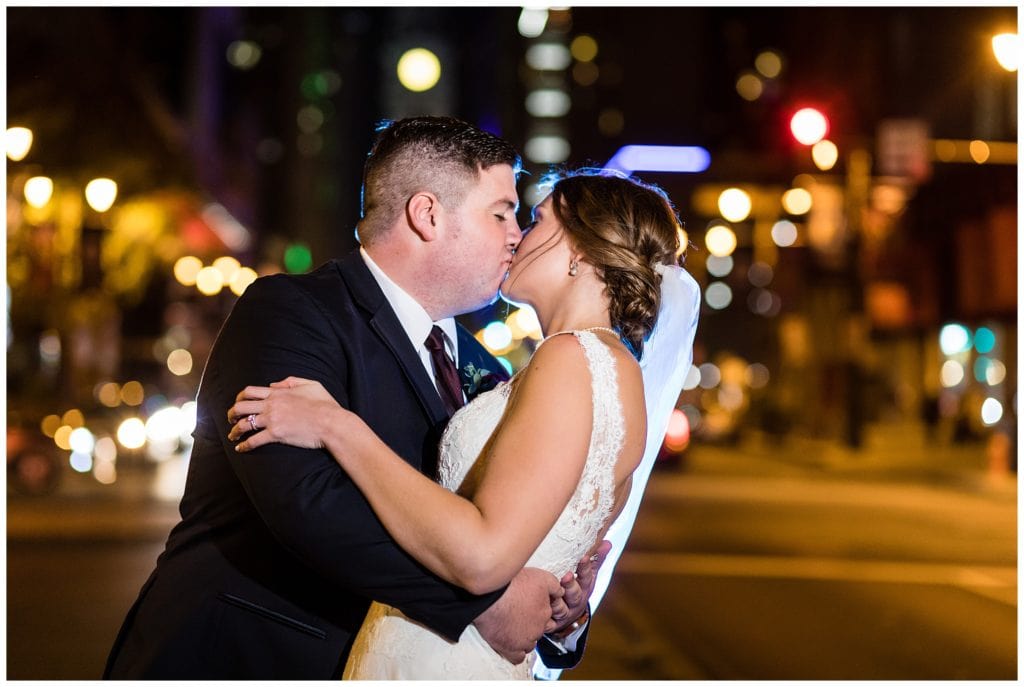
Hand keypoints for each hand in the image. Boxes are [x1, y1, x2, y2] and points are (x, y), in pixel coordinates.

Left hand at [227, 376, 343, 451]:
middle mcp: (271, 405)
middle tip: (231, 420)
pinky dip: (244, 446)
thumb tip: (273, 384)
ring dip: (234, 431)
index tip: (238, 404)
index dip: (239, 398)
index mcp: (278, 392)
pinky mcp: (276, 435)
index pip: (250, 392)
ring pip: (243, 424)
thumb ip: (290, 381)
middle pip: (241, 407)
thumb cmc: (325, 404)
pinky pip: (254, 440)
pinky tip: (241, 449)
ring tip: (233, 436)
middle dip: (231, 414)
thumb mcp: (311, 384)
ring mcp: (272, 420)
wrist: (332, 423)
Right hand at [473, 567, 561, 663]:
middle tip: (518, 614)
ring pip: (530, 643)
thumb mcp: (540, 577)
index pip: (549, 615)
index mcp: (546, 611)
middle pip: (540, 629)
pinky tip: (509, 642)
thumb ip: (555, 586)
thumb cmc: (512, 584)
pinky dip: (515, 651)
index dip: (539, 610)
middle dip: (532, 623)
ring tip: (510, 626)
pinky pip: (518, 657)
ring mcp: (526, 640)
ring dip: (523, 637)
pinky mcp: (511, 649)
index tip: (530, 607)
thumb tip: (561, 593)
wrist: (490, 596)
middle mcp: (539, 627)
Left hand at [549, 539, 610, 632]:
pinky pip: (548, 622)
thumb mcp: (588, 575)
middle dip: (571, 585)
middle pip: (575, 594)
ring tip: (553, 594)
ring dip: (558, 602)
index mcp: (585, 587)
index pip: (587, 576)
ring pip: (562, 608)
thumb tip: (607, 542)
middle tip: (567, 576)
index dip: (586, 568)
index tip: (584, 557)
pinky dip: (546, 618)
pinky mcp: (553, 622)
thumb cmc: (578, 588)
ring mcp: (564, 612)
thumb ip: (596, 559)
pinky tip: (542, 612)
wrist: (568, 615)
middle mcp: (575, 600)